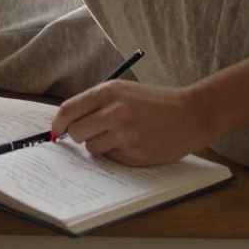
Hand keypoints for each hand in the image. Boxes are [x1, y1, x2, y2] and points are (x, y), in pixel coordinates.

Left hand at [50, 80, 212, 165]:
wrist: (192, 113)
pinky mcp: (135, 154)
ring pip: (92, 148)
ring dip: (99, 145)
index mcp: (109, 92)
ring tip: (119, 136)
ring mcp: (125, 135)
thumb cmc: (156, 101)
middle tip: (91, 134)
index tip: (57, 131)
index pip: (68, 110)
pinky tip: (133, 143)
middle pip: (76, 132)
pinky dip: (116, 154)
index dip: (58, 123)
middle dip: (78, 136)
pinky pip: (111, 158)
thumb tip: (67, 121)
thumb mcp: (124, 90)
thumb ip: (97, 102)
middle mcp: (114, 112)